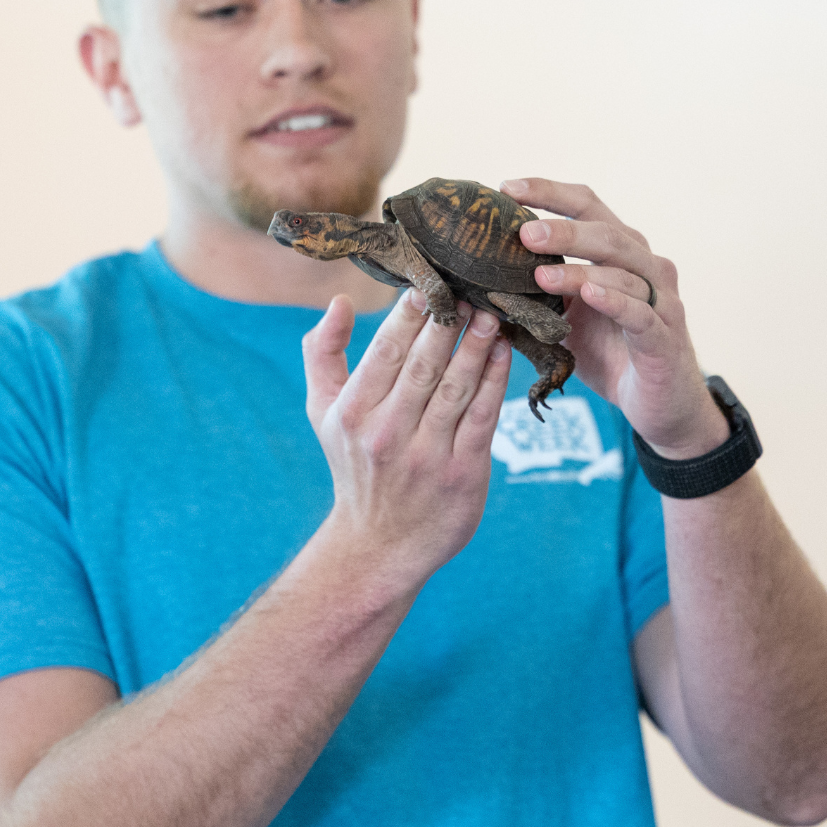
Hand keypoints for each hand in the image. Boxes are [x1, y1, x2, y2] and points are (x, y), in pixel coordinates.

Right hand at [303, 289, 513, 588]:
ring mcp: (426, 455)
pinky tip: (504, 353)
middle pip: (423, 364)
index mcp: (353, 414)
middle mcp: (387, 433)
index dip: (409, 314)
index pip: (385, 351)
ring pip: (456, 387)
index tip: (429, 280)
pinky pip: (482, 417)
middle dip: (448, 321)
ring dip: (476, 346)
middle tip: (470, 284)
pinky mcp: (463, 473)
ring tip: (492, 312)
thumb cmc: (353, 466)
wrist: (378, 546)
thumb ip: (322, 354)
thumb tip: (340, 301)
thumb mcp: (321, 412)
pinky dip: (494, 381)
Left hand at [502, 178, 729, 459]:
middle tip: (523, 232)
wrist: (660, 404)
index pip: (588, 207)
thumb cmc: (612, 353)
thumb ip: (540, 292)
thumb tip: (479, 277)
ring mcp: (660, 300)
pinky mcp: (664, 336)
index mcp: (621, 252)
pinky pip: (640, 313)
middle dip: (563, 231)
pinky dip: (615, 301)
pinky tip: (590, 295)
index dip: (550, 193)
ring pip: (623, 271)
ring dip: (579, 271)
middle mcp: (646, 266)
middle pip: (608, 233)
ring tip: (539, 275)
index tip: (507, 188)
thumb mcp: (568, 318)